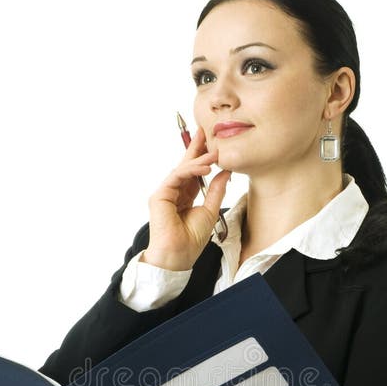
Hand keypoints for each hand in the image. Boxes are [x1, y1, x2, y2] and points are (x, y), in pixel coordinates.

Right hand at [144, 125, 231, 270]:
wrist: (178, 255)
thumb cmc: (192, 239)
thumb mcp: (211, 210)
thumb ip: (217, 190)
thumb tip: (226, 171)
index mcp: (185, 195)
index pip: (194, 172)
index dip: (202, 156)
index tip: (212, 142)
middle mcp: (174, 191)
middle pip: (186, 164)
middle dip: (196, 147)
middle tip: (206, 130)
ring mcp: (165, 192)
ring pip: (183, 169)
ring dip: (199, 159)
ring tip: (215, 154)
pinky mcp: (160, 195)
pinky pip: (177, 176)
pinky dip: (191, 169)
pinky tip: (206, 167)